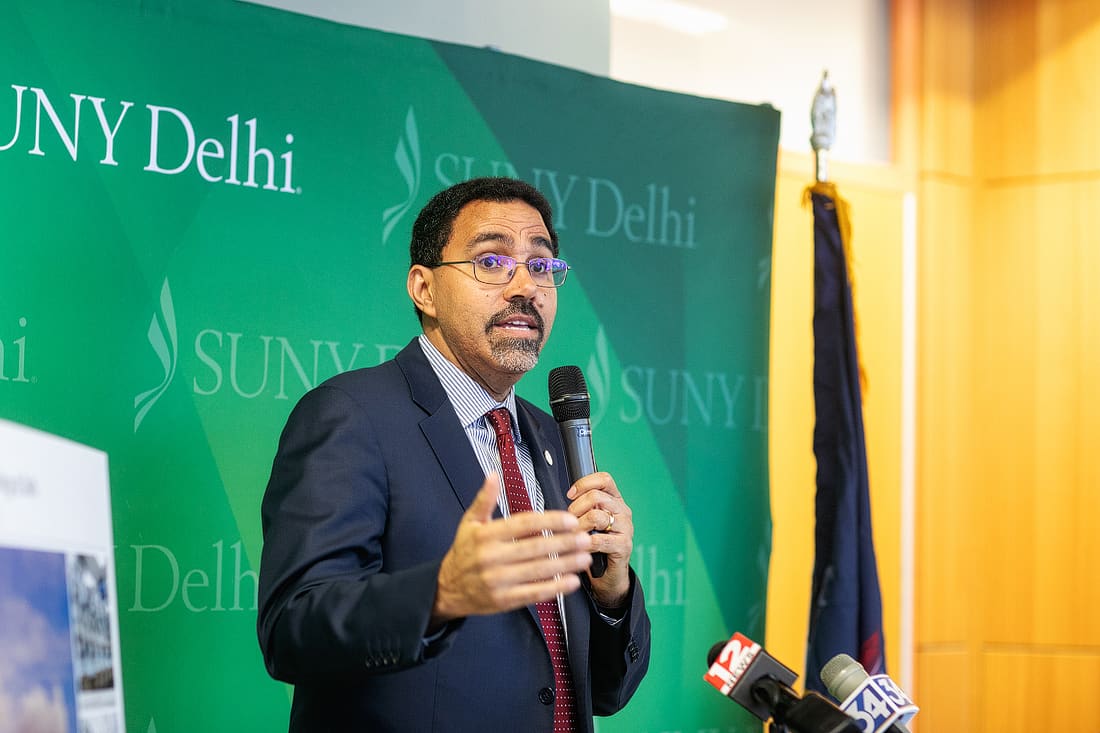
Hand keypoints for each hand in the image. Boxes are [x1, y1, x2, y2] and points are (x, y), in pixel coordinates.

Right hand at [431, 473, 592, 626]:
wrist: (447, 589)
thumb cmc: (463, 553)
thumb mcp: (469, 523)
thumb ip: (484, 500)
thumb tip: (492, 476)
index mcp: (486, 536)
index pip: (523, 524)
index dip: (549, 521)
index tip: (569, 519)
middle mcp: (492, 558)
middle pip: (535, 547)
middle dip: (564, 542)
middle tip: (585, 537)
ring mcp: (498, 581)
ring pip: (538, 571)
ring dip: (565, 564)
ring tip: (584, 557)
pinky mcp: (504, 600)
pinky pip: (534, 593)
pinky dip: (555, 588)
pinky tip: (571, 581)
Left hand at [566, 472, 633, 607]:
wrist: (609, 575)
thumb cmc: (596, 545)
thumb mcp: (590, 521)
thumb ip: (584, 506)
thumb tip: (567, 495)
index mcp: (615, 501)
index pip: (604, 479)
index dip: (584, 484)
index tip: (570, 495)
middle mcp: (623, 512)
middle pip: (596, 496)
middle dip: (575, 508)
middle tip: (569, 521)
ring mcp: (626, 528)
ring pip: (596, 516)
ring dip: (578, 526)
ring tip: (573, 535)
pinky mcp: (623, 546)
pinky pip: (599, 540)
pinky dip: (585, 543)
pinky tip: (581, 547)